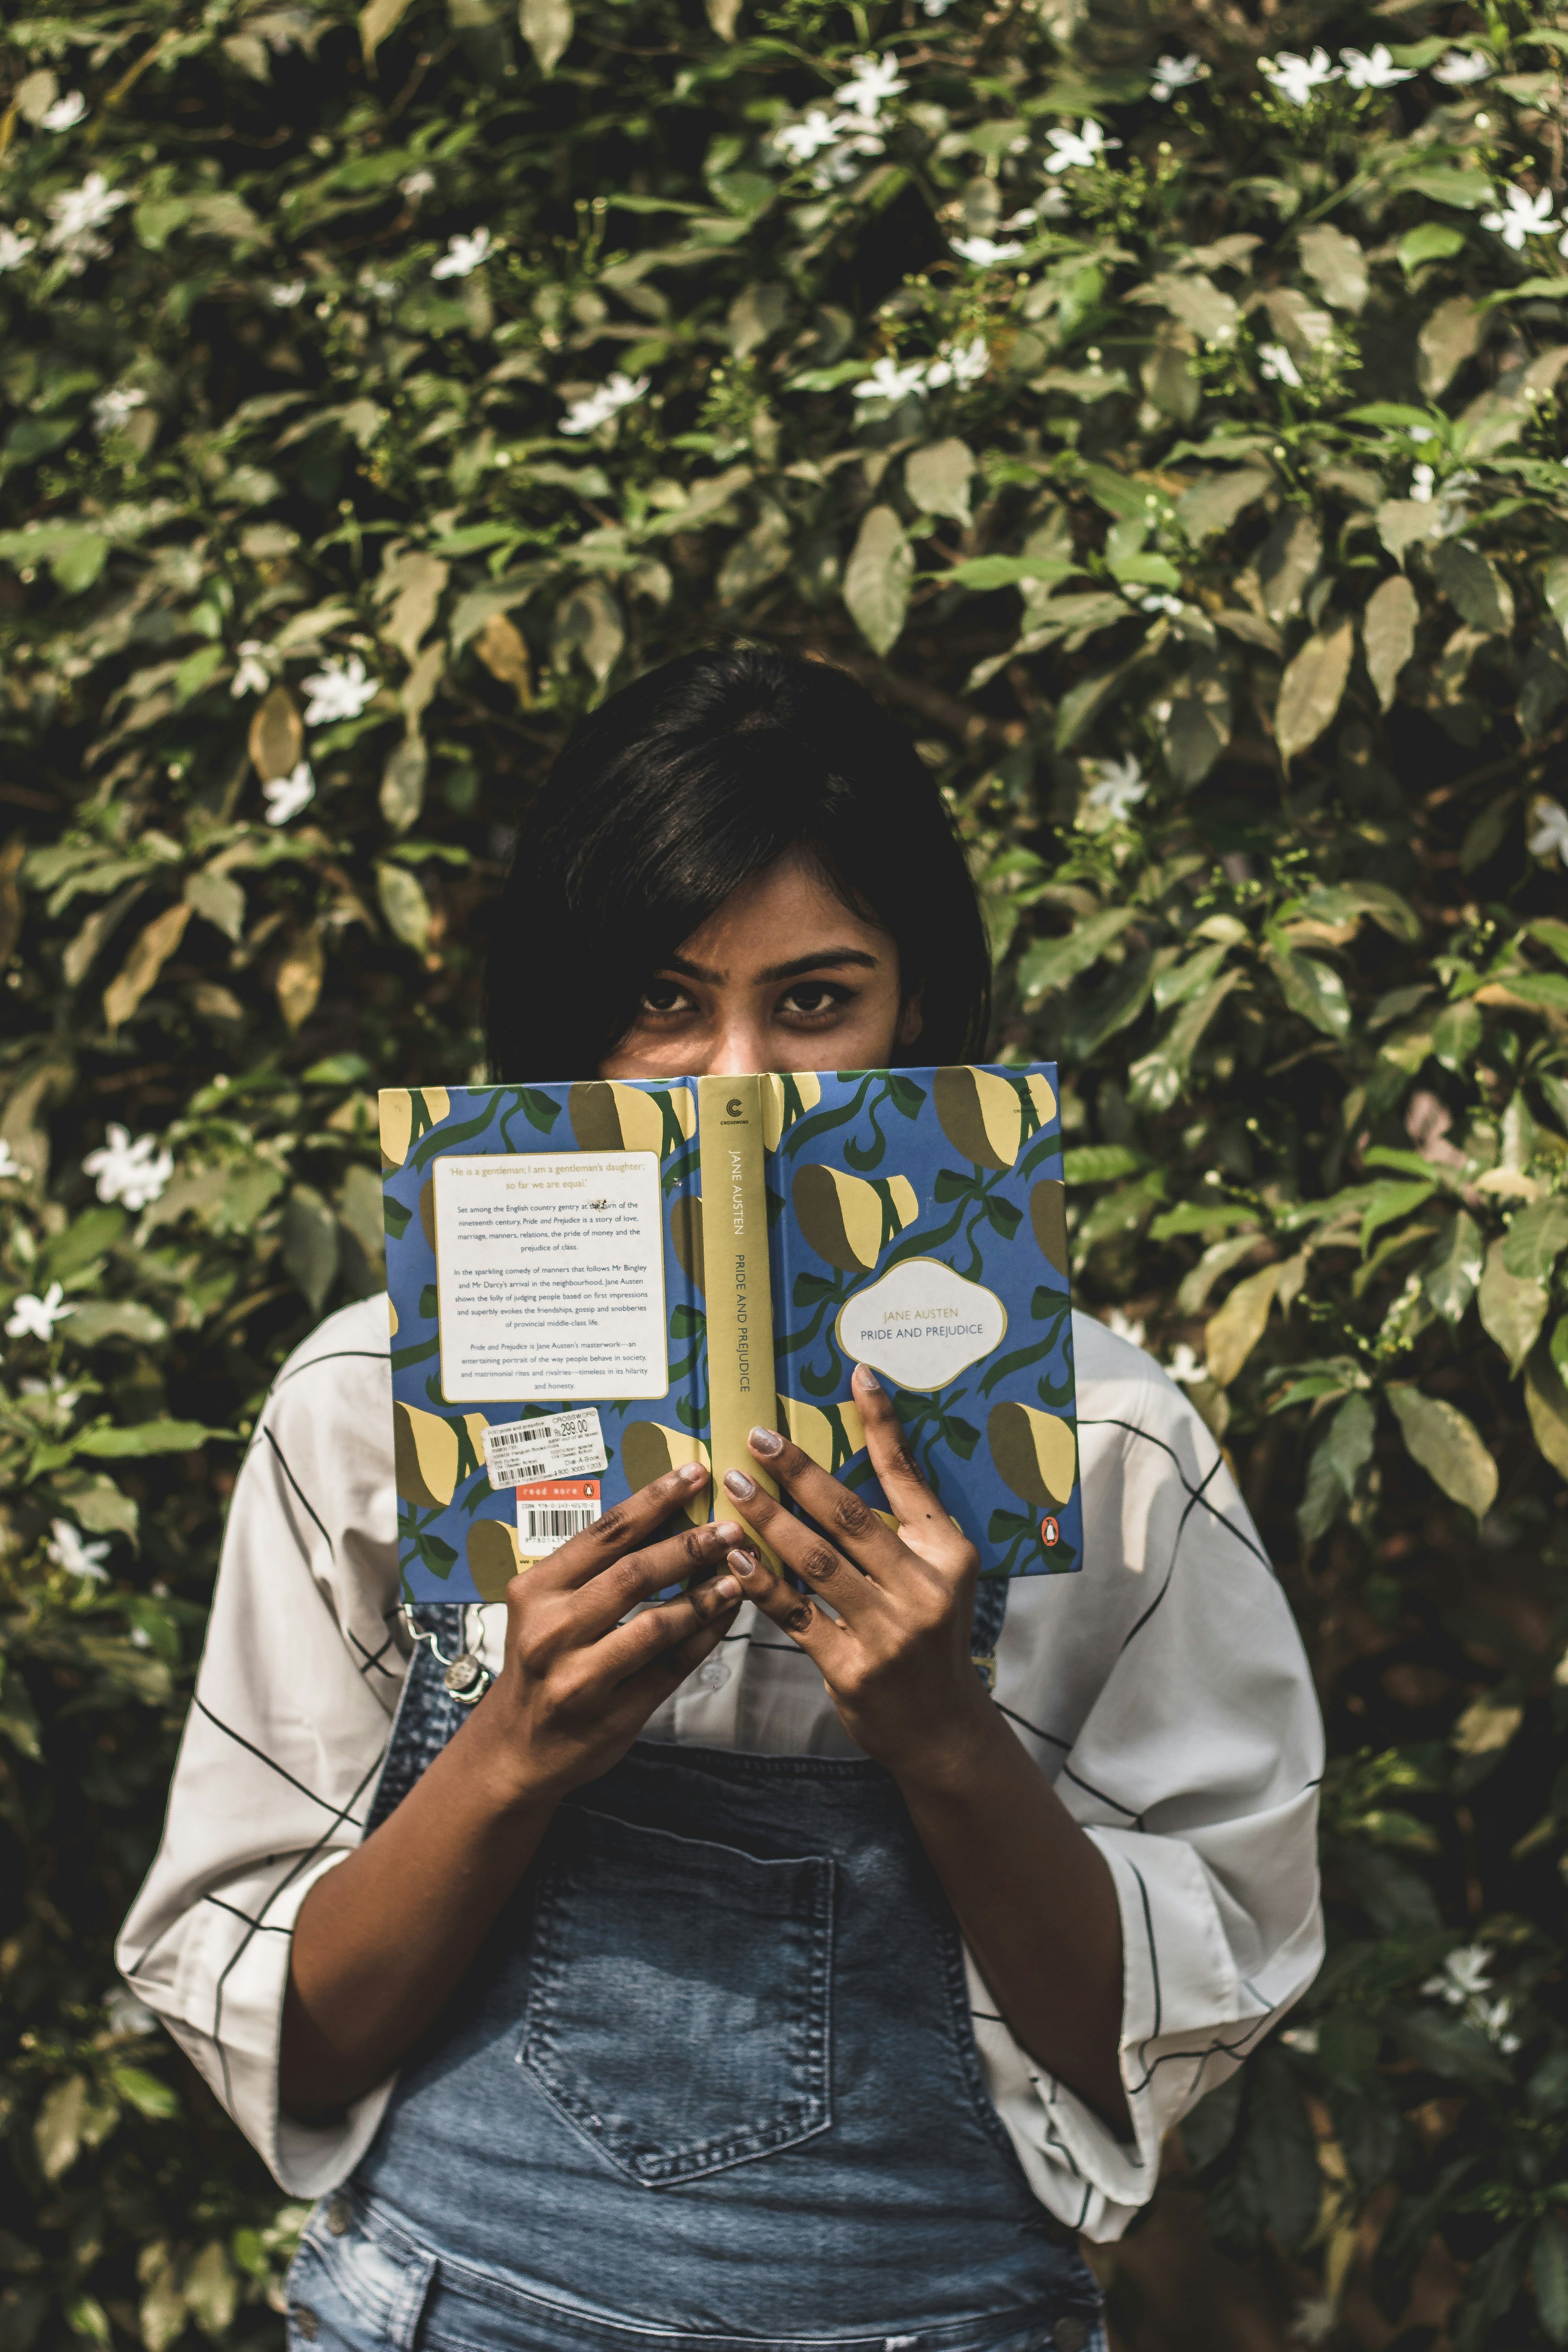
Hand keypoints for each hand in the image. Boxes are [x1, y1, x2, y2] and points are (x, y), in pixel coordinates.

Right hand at [473, 1460, 743, 1806]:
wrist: (512, 1749)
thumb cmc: (540, 1664)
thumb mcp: (545, 1608)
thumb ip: (594, 1571)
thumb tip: (667, 1519)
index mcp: (535, 1591)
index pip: (604, 1534)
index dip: (654, 1501)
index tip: (694, 1474)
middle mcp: (551, 1631)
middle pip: (634, 1574)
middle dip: (691, 1546)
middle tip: (732, 1529)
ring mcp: (579, 1678)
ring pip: (656, 1624)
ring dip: (705, 1595)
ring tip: (740, 1574)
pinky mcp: (611, 1716)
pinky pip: (670, 1669)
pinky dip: (703, 1638)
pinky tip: (726, 1616)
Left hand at [717, 1364, 992, 1782]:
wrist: (941, 1727)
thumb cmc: (931, 1634)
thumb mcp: (937, 1571)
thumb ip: (904, 1520)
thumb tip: (866, 1448)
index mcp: (948, 1554)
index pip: (908, 1476)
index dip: (881, 1425)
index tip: (855, 1375)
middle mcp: (923, 1588)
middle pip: (849, 1516)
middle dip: (798, 1472)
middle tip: (756, 1438)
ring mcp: (888, 1631)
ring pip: (815, 1562)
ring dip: (768, 1520)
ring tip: (733, 1488)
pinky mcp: (850, 1668)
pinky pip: (794, 1613)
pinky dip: (761, 1581)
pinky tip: (733, 1555)